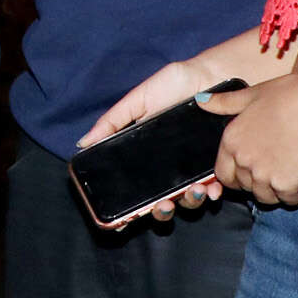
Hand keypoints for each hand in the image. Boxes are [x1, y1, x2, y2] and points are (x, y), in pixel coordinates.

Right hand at [81, 58, 228, 226]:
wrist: (212, 76)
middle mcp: (168, 170)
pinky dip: (211, 193)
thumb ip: (112, 121)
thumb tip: (83, 143)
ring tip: (193, 190)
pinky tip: (211, 188)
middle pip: (162, 203)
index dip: (129, 210)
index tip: (123, 220)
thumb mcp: (138, 101)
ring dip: (189, 202)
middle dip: (161, 211)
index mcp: (147, 158)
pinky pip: (213, 189)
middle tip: (163, 206)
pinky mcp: (215, 167)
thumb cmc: (173, 86)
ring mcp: (192, 171)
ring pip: (188, 200)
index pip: (136, 191)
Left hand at [203, 74, 297, 207]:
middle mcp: (242, 158)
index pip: (222, 172)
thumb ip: (227, 102)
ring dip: (275, 192)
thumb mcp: (255, 93)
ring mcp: (262, 173)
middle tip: (273, 174)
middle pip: (242, 186)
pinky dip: (294, 197)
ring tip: (288, 178)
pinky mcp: (284, 183)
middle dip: (255, 184)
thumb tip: (201, 100)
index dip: (235, 175)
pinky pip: (286, 199)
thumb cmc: (294, 96)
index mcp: (232, 138)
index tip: (251, 171)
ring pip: (263, 196)